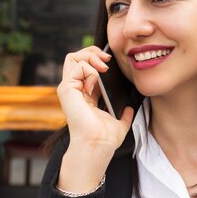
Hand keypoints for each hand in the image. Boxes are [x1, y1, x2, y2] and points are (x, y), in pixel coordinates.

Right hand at [57, 46, 133, 191]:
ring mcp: (68, 89)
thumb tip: (130, 109)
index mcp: (84, 95)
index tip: (111, 64)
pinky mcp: (67, 90)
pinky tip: (97, 81)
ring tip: (103, 67)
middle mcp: (74, 90)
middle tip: (107, 60)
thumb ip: (124, 115)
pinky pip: (77, 67)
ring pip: (72, 57)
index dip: (97, 59)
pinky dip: (90, 69)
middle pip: (75, 57)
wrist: (98, 145)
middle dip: (92, 52)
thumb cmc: (105, 139)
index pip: (85, 67)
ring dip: (90, 57)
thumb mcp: (119, 122)